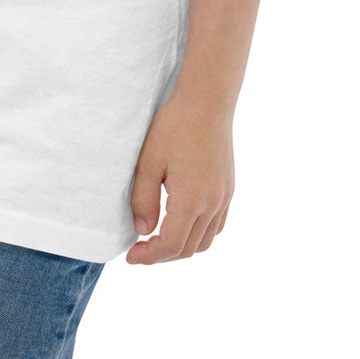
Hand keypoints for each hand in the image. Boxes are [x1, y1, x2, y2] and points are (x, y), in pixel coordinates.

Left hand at [125, 93, 233, 262]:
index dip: (149, 257)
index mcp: (191, 199)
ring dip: (181, 248)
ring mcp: (224, 197)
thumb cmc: (174, 126)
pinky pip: (217, 226)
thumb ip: (143, 199)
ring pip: (205, 241)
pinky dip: (199, 234)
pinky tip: (182, 224)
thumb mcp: (149, 161)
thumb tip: (142, 232)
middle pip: (188, 249)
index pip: (170, 245)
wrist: (207, 102)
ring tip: (159, 240)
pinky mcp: (228, 189)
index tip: (130, 256)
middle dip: (162, 256)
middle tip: (140, 250)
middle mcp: (212, 204)